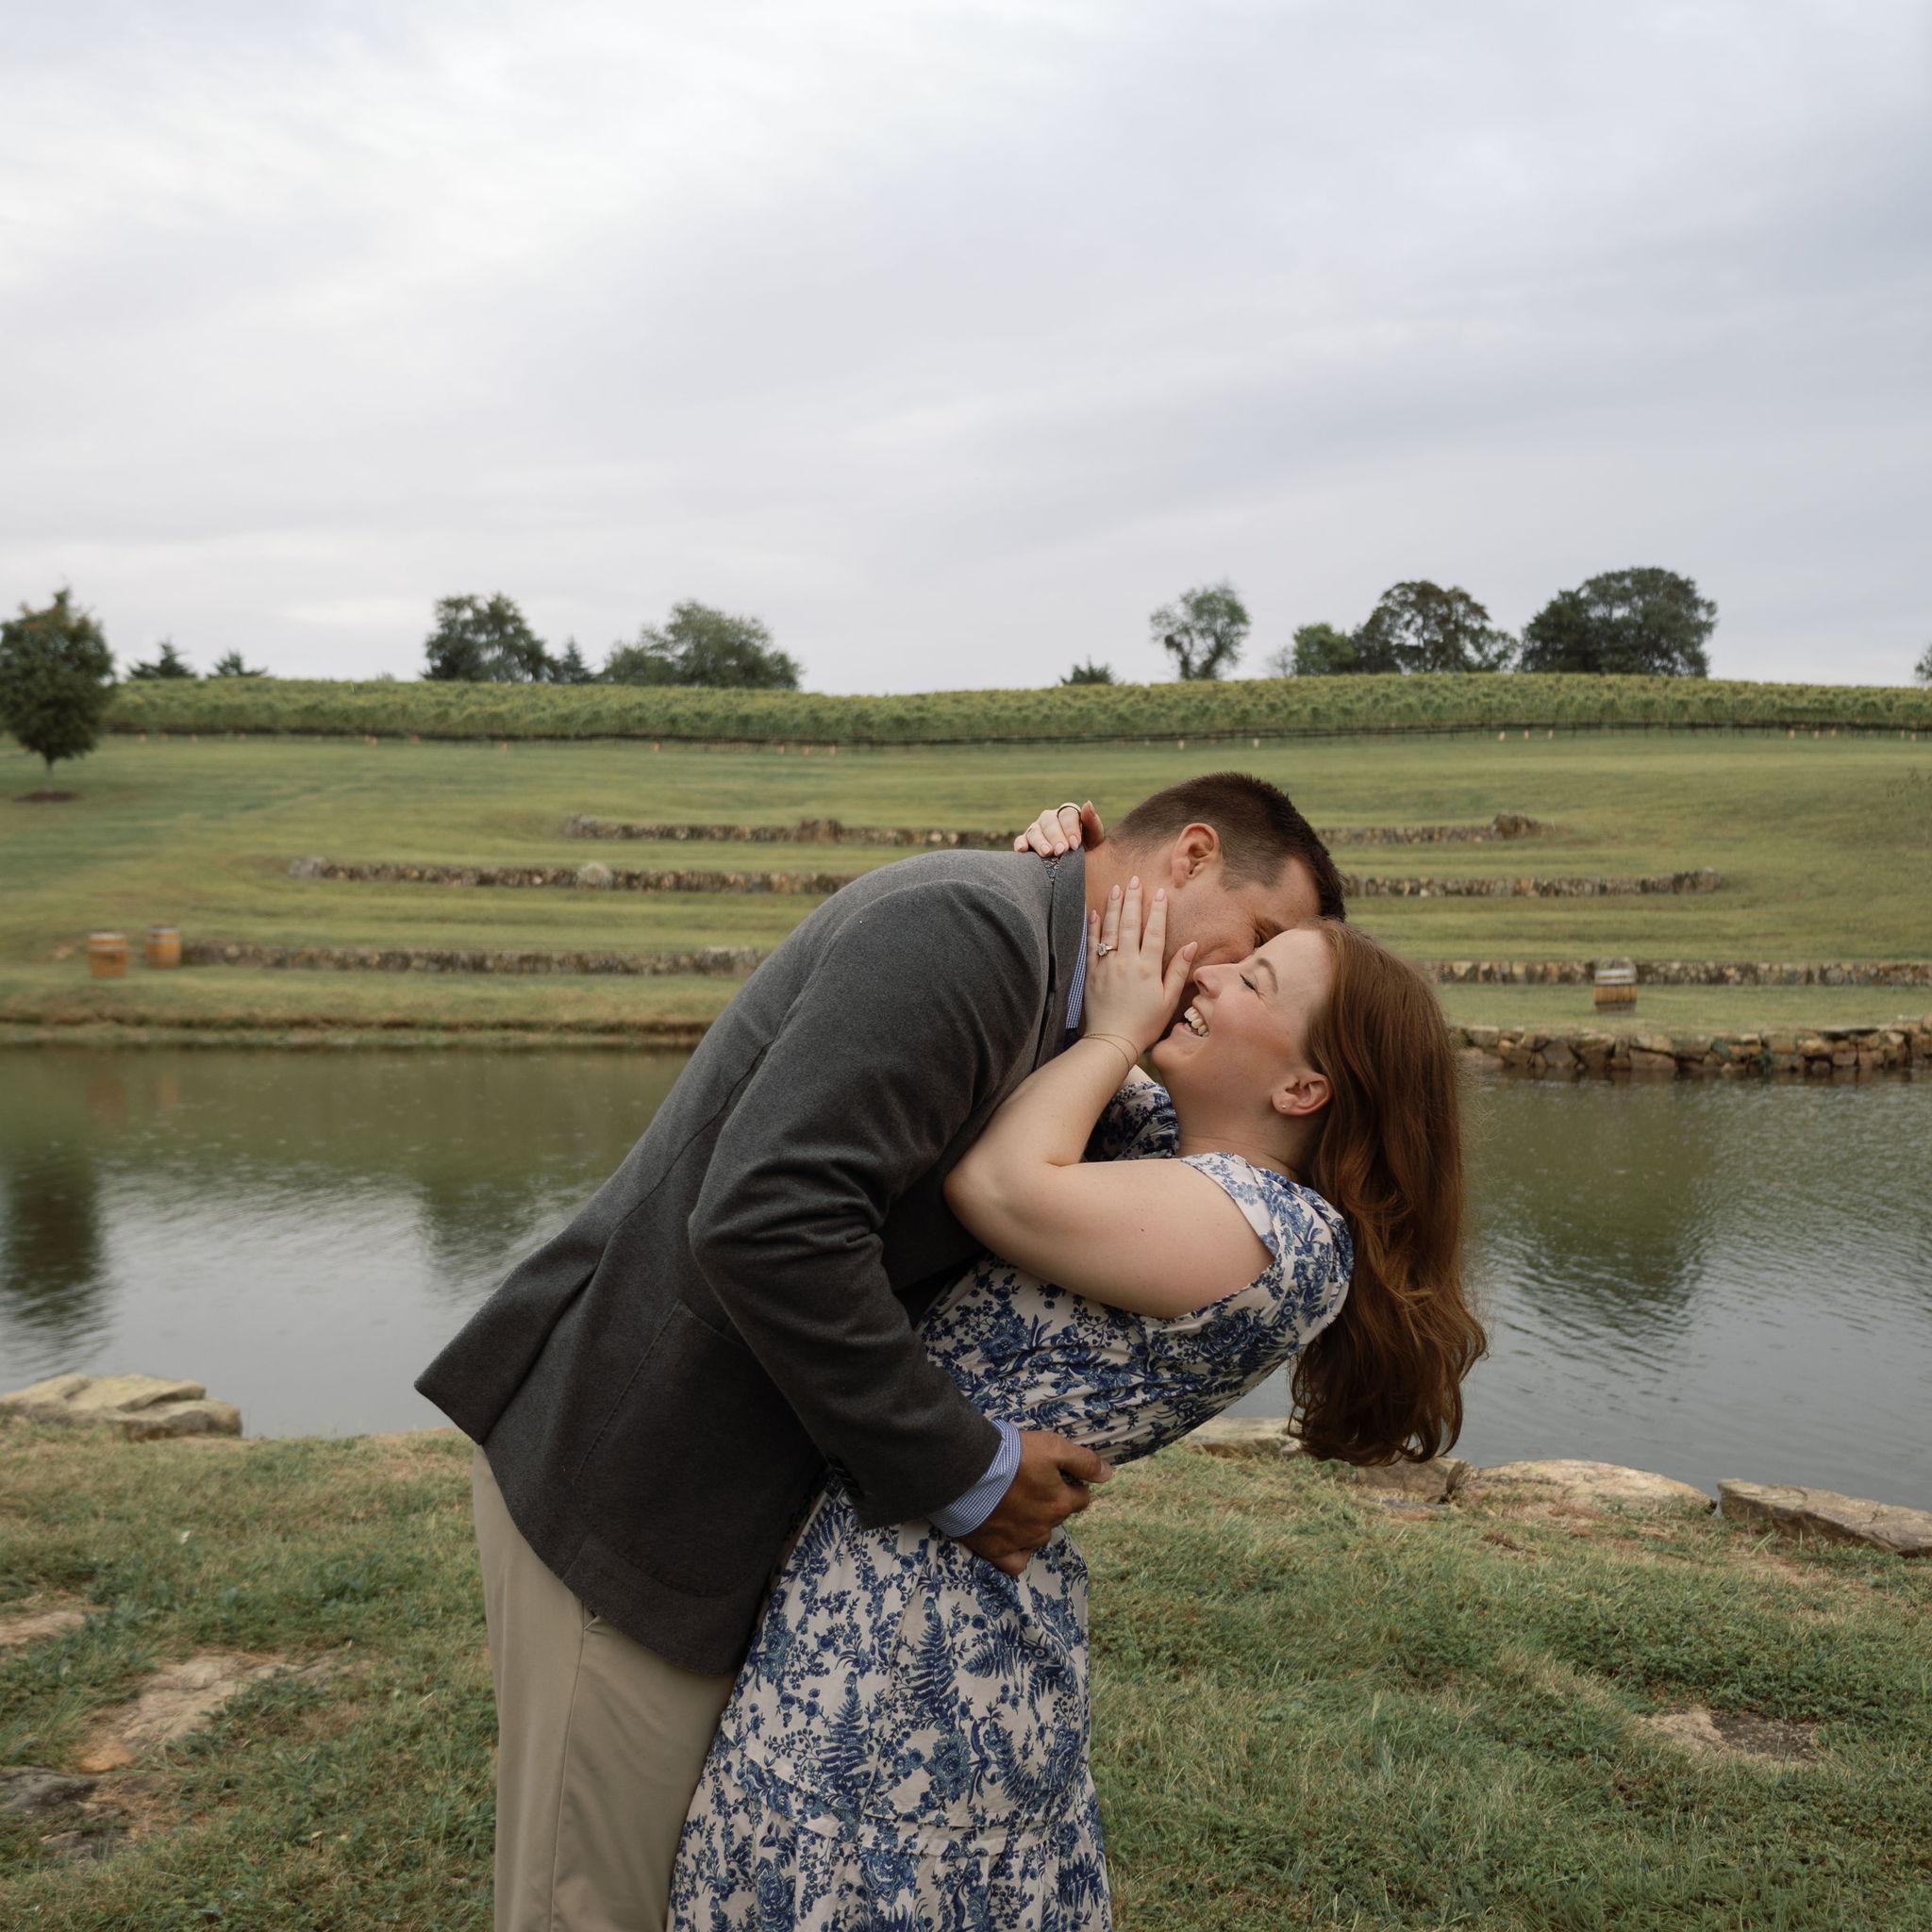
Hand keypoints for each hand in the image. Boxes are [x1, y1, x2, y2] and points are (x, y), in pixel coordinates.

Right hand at [959, 1430, 1113, 1576]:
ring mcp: (1020, 1542)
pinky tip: (1012, 1540)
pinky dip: (1018, 1553)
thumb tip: (1109, 1475)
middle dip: (1051, 1503)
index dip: (1072, 1485)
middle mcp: (1044, 1527)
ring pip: (1038, 1538)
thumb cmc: (1010, 1455)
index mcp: (1060, 1502)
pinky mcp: (996, 1551)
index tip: (1057, 1475)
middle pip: (1058, 1517)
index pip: (1081, 1498)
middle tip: (1031, 1484)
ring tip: (1016, 1505)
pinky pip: (1016, 1563)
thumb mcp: (1052, 1446)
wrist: (965, 1470)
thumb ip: (1084, 1462)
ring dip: (1034, 1524)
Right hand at [1013, 800, 1105, 857]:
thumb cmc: (1087, 850)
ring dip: (1040, 842)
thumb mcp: (1094, 838)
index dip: (1070, 828)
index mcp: (1067, 814)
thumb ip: (1092, 822)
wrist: (1077, 867)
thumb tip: (1087, 804)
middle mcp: (1050, 819)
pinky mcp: (1025, 841)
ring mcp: (1036, 829)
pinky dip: (1020, 844)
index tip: (1075, 844)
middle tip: (1061, 851)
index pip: (1067, 814)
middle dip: (1055, 836)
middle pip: (1049, 822)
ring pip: (1035, 831)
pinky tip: (1022, 850)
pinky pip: (1020, 840)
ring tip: (1047, 853)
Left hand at [1083, 876, 1196, 1054]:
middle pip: (1130, 923)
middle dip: (1133, 899)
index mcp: (1148, 967)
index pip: (1154, 931)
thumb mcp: (1169, 1000)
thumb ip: (1178, 970)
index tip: (1159, 892)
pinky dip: (1093, 927)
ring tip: (1116, 888)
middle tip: (1134, 879)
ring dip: (1114, 907)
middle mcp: (1126, 961)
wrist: (1112, 1041)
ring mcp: (1106, 965)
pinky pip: (1091, 944)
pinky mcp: (1091, 973)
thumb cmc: (1145, 1024)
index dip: (1157, 910)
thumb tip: (1192, 945)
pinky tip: (1095, 912)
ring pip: (1110, 929)